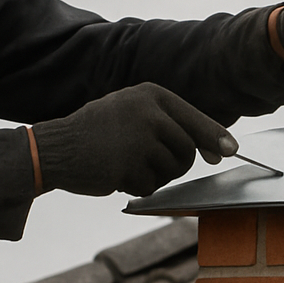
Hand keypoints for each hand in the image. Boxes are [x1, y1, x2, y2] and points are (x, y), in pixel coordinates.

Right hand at [32, 82, 236, 195]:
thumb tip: (217, 149)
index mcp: (151, 95)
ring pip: (173, 170)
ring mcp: (139, 139)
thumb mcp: (131, 111)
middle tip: (151, 164)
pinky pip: (151, 186)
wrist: (54, 148)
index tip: (230, 150)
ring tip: (127, 164)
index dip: (214, 137)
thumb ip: (169, 123)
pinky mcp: (128, 165)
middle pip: (187, 149)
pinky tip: (116, 174)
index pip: (194, 118)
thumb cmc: (97, 132)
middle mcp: (148, 113)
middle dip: (177, 164)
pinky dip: (137, 187)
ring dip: (155, 176)